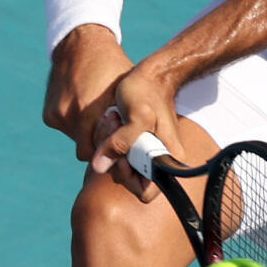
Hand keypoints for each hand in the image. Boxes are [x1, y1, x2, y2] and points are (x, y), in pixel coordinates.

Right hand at [42, 25, 132, 160]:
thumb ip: (128, 119)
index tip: (119, 144)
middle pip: (88, 151)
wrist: (81, 43)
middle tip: (109, 133)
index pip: (105, 151)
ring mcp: (60, 116)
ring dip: (85, 133)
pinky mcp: (49, 115)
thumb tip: (142, 146)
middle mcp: (75, 116)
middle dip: (98, 145)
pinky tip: (82, 106)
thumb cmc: (112, 67)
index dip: (112, 150)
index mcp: (96, 112)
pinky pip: (65, 129)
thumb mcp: (127, 90)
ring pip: (76, 140)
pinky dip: (73, 123)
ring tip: (96, 115)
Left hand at [89, 61, 180, 199]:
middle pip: (128, 178)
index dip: (128, 177)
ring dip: (109, 143)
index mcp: (167, 160)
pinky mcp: (134, 144)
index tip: (120, 154)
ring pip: (118, 165)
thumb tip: (98, 167)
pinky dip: (109, 138)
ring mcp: (145, 154)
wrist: (152, 75)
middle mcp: (158, 162)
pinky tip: (112, 118)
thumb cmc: (148, 92)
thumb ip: (119, 143)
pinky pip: (115, 152)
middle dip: (115, 154)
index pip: (144, 191)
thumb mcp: (137, 116)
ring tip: (113, 117)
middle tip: (114, 125)